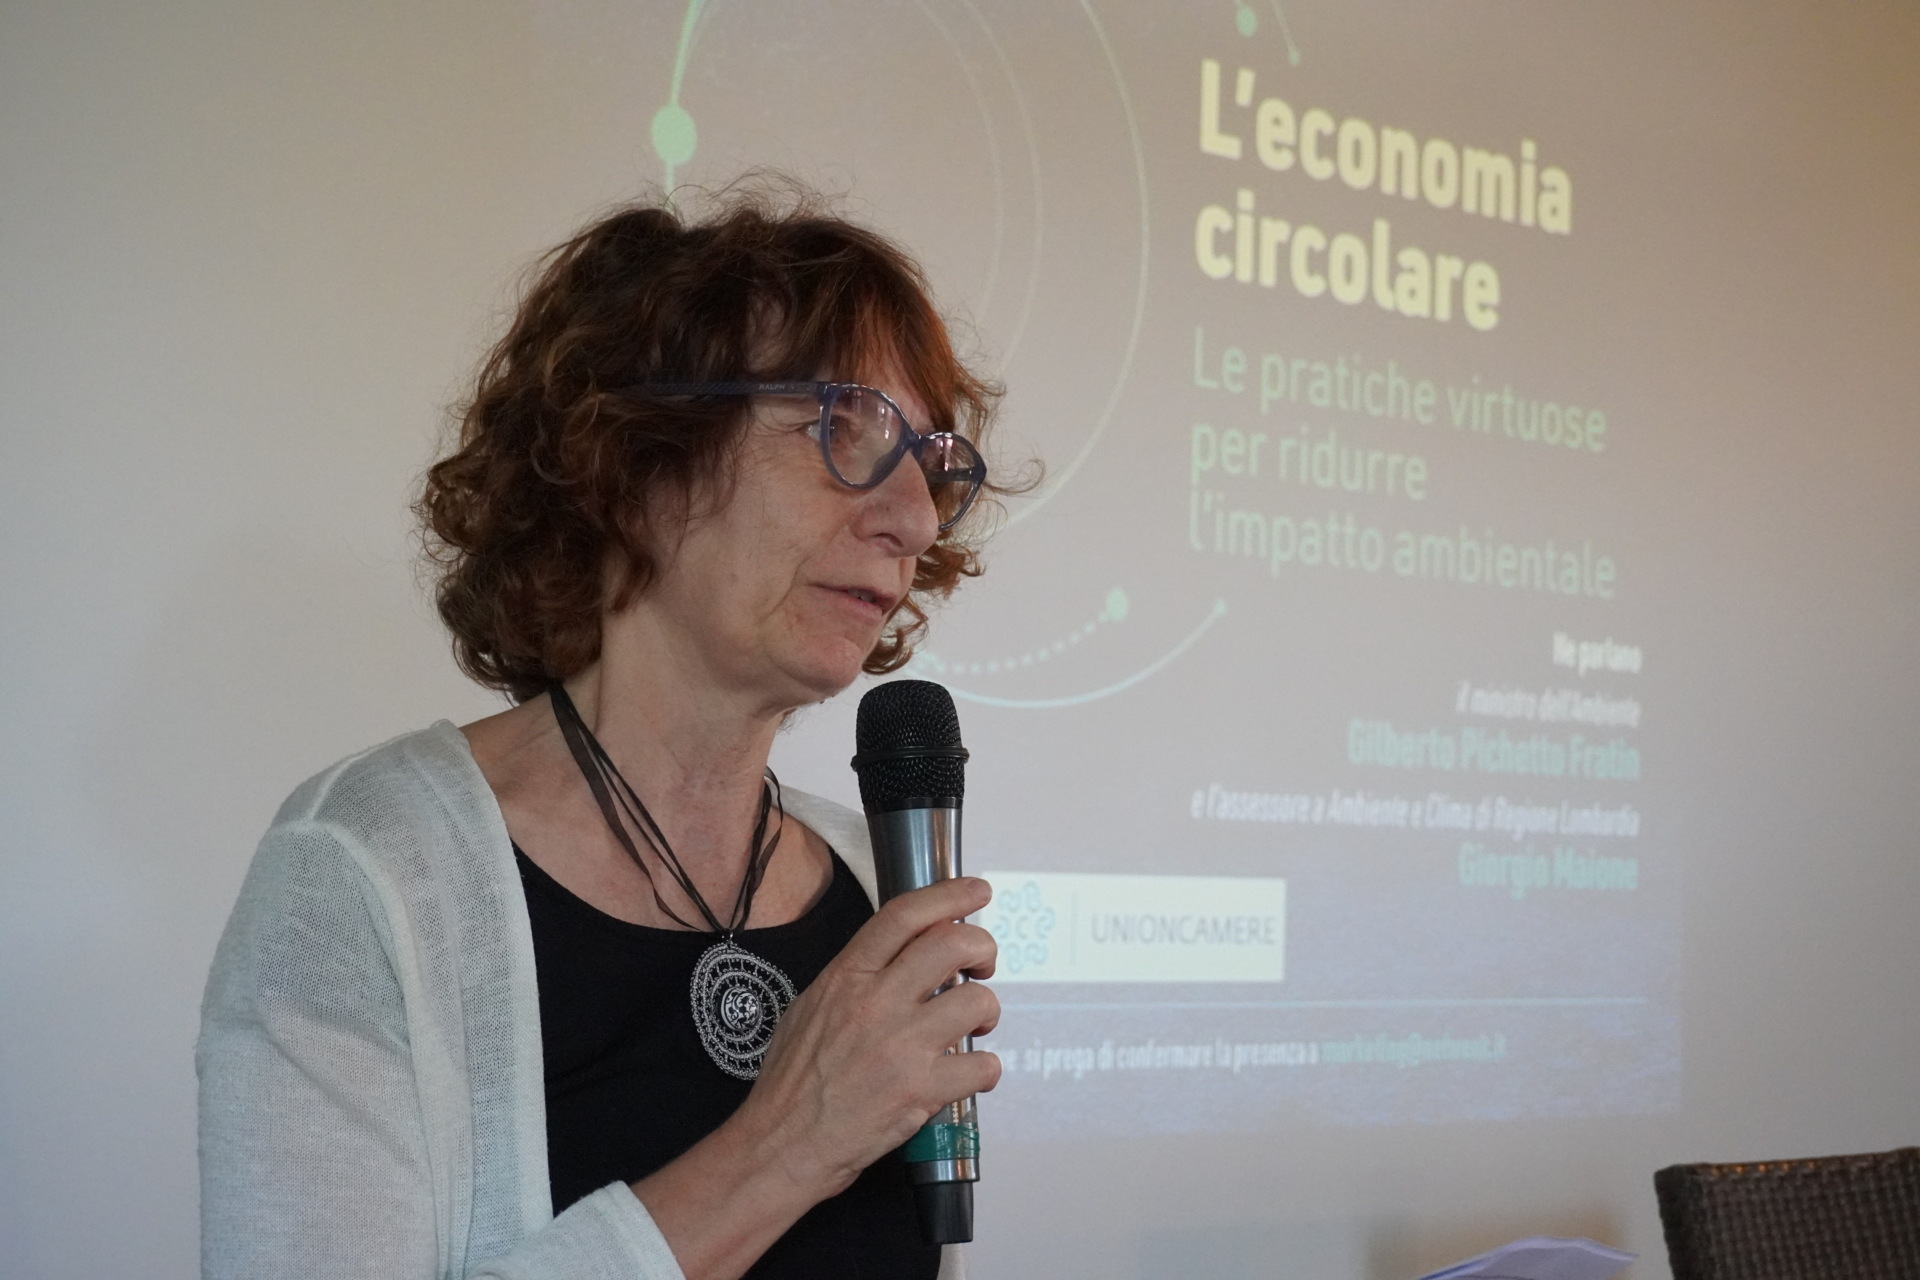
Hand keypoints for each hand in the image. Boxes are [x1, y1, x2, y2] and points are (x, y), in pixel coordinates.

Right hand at [740, 874, 1001, 1196]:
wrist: (781, 1144)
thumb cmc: (792, 1082)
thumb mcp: (810, 1006)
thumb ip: (856, 977)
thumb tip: (898, 956)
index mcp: (847, 977)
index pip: (905, 915)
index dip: (950, 894)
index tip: (977, 892)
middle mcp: (876, 1003)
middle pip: (953, 944)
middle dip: (983, 947)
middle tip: (982, 965)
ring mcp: (901, 1047)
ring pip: (977, 1002)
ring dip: (986, 1012)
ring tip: (974, 1027)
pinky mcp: (920, 1091)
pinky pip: (982, 1065)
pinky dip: (984, 1070)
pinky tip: (966, 1074)